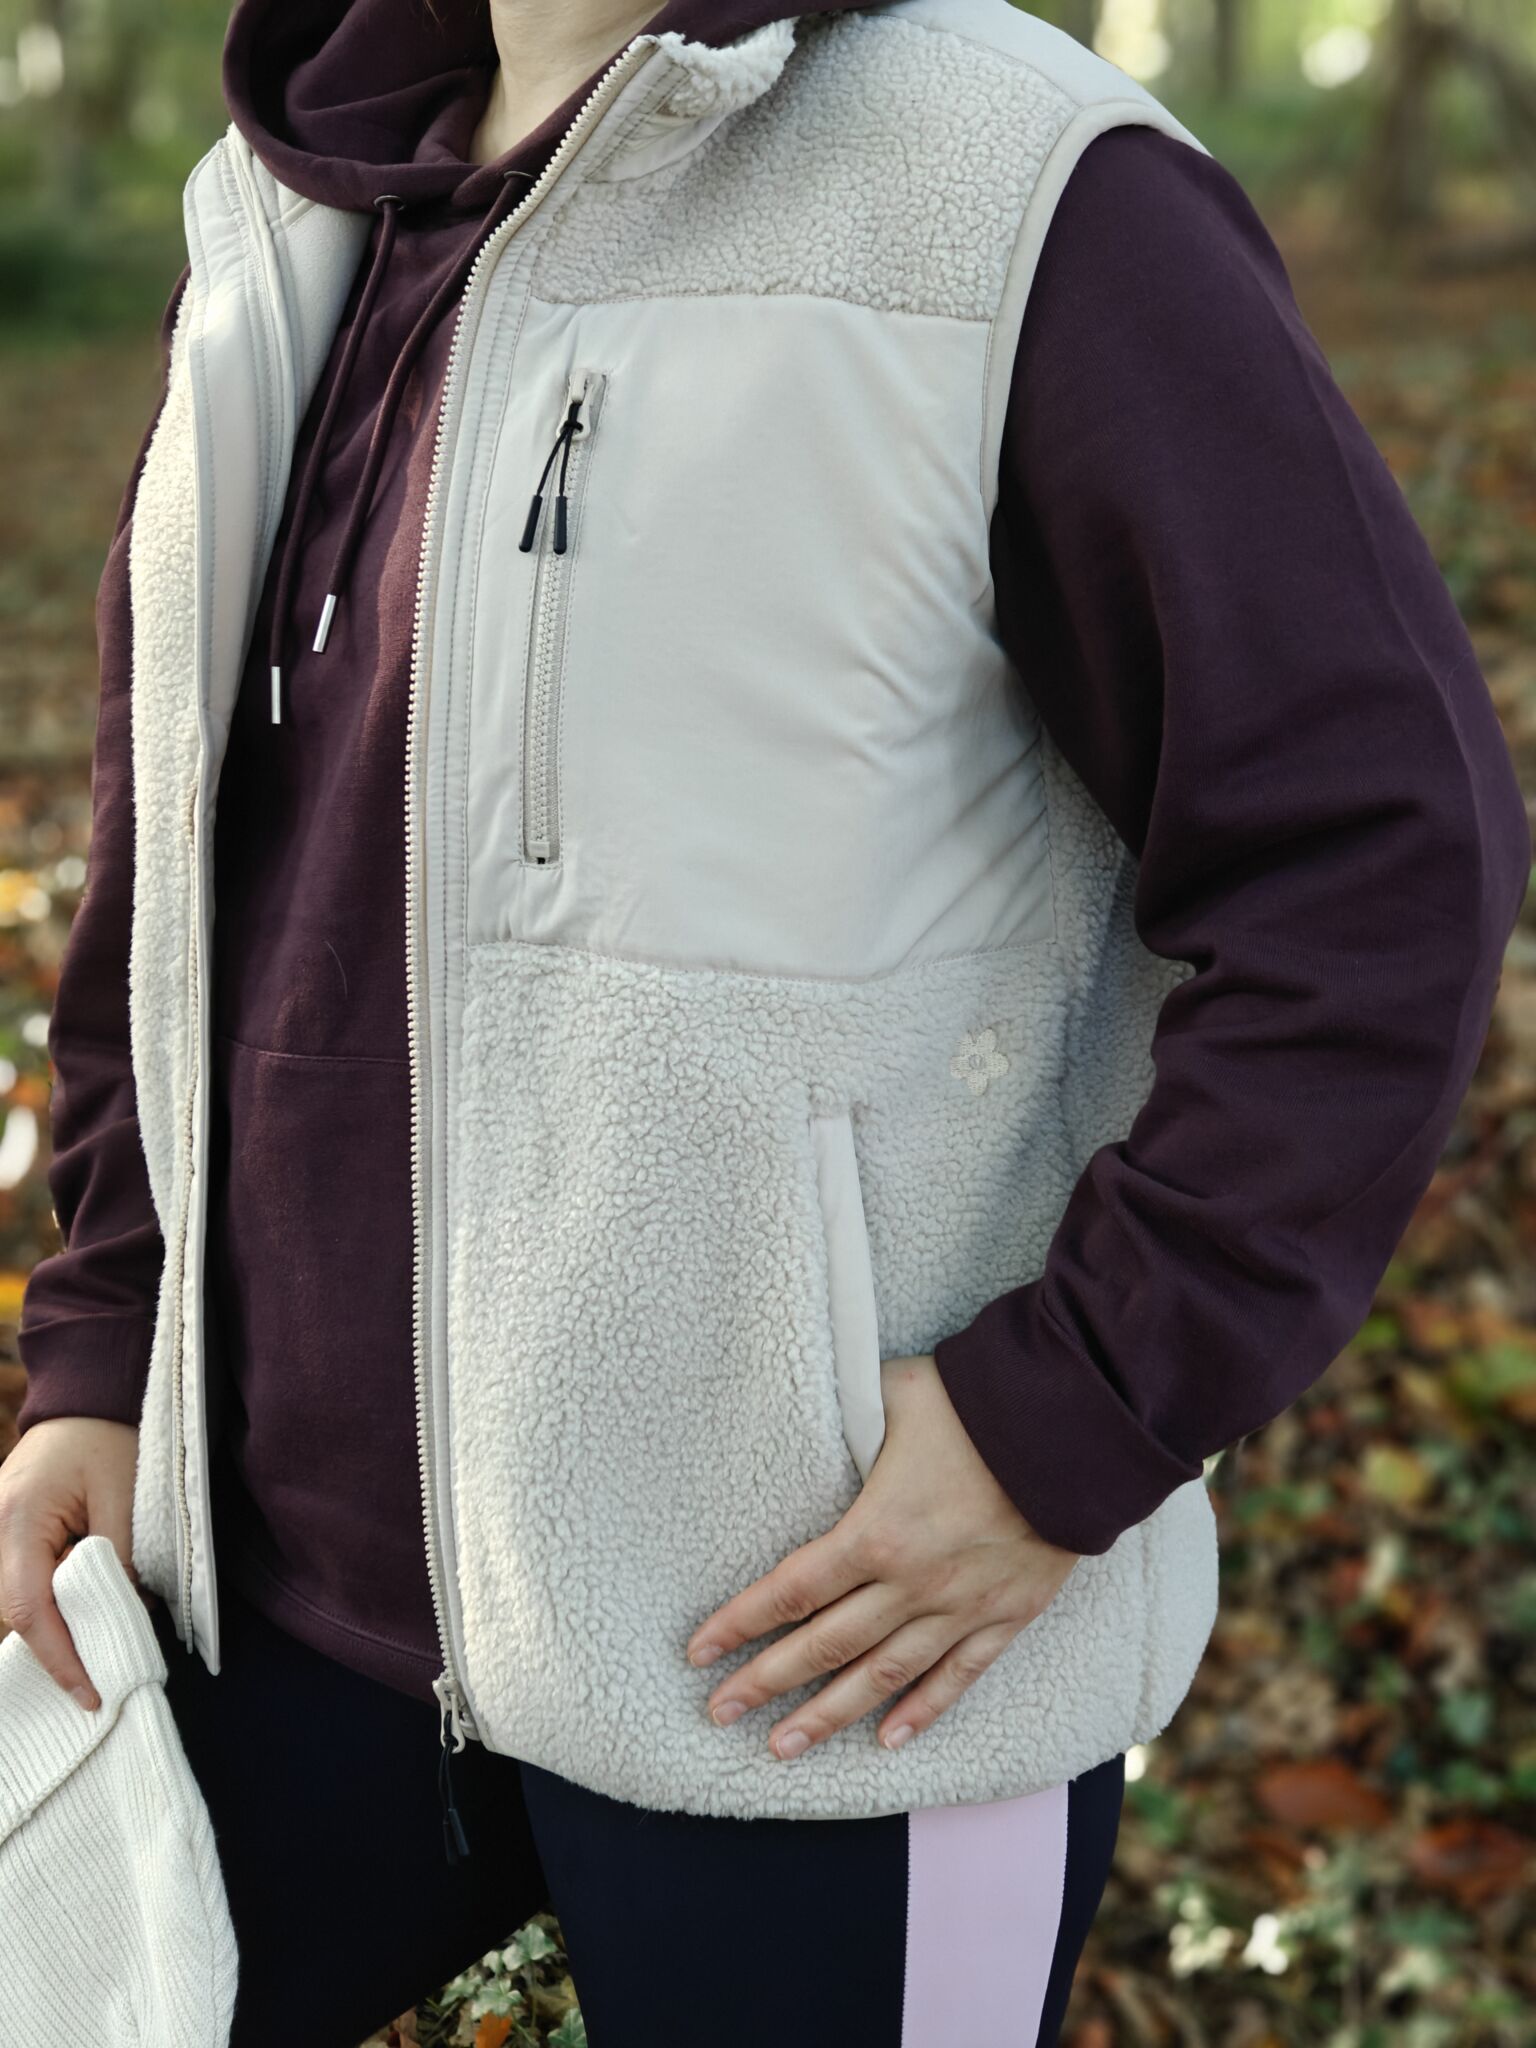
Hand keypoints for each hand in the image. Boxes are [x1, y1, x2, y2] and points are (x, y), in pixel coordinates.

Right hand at [0, 1416, 149, 1709]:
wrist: (87, 1396)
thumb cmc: (110, 1437)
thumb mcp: (126, 1498)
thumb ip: (120, 1562)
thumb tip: (125, 1618)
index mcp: (17, 1517)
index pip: (29, 1609)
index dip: (60, 1658)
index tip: (91, 1694)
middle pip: (12, 1613)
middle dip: (55, 1650)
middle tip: (98, 1682)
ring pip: (12, 1602)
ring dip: (50, 1628)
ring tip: (92, 1655)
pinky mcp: (1, 1531)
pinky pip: (15, 1582)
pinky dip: (44, 1606)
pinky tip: (75, 1619)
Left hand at [684, 1353, 1079, 1758]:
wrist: (1076, 1430)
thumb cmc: (979, 1401)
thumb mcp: (895, 1392)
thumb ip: (849, 1409)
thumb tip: (812, 1398)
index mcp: (876, 1532)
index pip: (791, 1590)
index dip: (740, 1623)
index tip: (699, 1652)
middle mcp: (912, 1583)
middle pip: (824, 1645)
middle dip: (765, 1682)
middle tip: (718, 1714)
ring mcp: (961, 1606)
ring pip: (883, 1675)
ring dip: (830, 1714)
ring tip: (783, 1747)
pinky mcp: (1007, 1613)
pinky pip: (958, 1675)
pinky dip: (922, 1709)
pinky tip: (889, 1739)